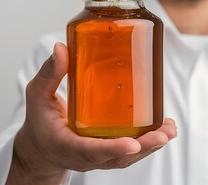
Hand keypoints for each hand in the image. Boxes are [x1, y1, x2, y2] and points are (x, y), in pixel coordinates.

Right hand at [6, 42, 176, 184]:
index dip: (111, 148)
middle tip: (163, 134)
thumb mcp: (37, 97)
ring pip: (128, 157)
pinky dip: (148, 143)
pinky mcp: (109, 152)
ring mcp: (100, 157)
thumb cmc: (40, 122)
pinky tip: (164, 128)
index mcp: (66, 144)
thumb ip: (50, 74)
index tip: (132, 144)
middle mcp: (86, 156)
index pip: (89, 151)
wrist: (42, 147)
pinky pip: (130, 152)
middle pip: (118, 157)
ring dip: (151, 145)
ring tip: (170, 130)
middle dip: (143, 147)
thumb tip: (62, 48)